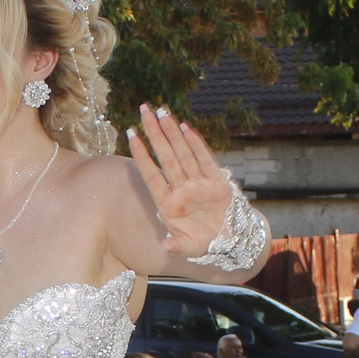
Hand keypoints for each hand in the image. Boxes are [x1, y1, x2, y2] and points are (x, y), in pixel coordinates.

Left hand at [128, 105, 236, 259]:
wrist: (227, 240)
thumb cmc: (202, 244)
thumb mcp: (189, 248)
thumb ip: (177, 246)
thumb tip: (166, 246)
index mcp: (169, 204)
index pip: (152, 174)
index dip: (142, 155)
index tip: (131, 135)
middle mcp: (181, 190)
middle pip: (165, 156)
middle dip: (154, 133)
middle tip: (143, 110)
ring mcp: (197, 183)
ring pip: (182, 153)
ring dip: (172, 132)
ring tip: (162, 112)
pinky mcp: (215, 182)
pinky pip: (204, 159)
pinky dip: (196, 144)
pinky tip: (185, 127)